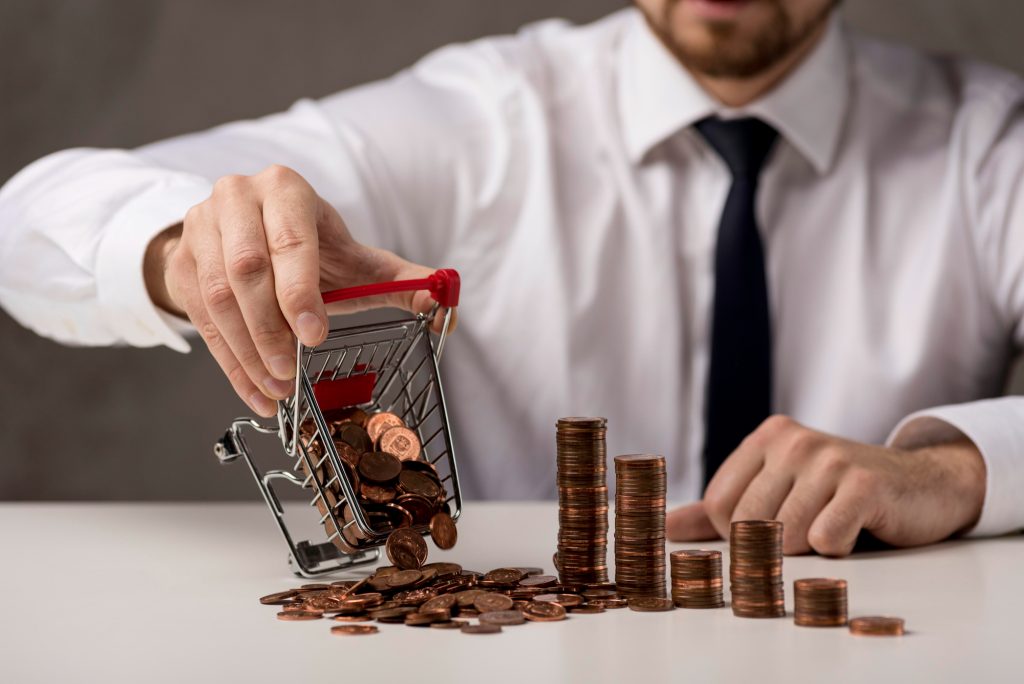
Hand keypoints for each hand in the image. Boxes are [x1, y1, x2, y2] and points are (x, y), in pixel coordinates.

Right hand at [144, 165, 454, 417]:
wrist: (243, 232)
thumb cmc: (310, 248)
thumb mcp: (354, 259)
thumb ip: (400, 279)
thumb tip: (445, 300)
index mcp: (285, 189)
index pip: (288, 240)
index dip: (299, 291)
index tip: (315, 335)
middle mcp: (236, 198)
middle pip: (245, 269)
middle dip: (270, 328)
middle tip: (292, 372)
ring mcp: (200, 228)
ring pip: (217, 297)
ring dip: (248, 351)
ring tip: (278, 390)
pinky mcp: (180, 262)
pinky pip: (198, 320)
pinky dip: (229, 364)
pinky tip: (256, 394)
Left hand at [666, 415, 985, 555]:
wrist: (922, 484)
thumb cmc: (841, 494)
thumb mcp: (779, 490)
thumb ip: (717, 510)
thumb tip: (662, 528)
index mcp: (768, 437)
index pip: (718, 506)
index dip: (739, 534)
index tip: (772, 528)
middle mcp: (794, 441)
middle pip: (748, 523)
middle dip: (774, 545)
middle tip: (808, 530)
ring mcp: (829, 459)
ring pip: (785, 536)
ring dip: (808, 549)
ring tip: (833, 525)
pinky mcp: (864, 485)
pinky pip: (824, 540)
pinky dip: (837, 548)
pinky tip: (856, 528)